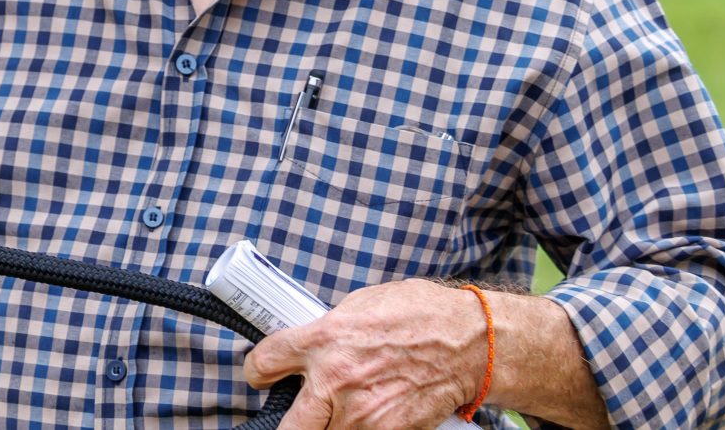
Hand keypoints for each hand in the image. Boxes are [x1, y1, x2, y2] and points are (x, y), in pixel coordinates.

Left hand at [244, 280, 489, 429]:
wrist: (468, 343)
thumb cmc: (417, 315)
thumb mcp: (359, 307)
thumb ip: (328, 333)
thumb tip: (310, 346)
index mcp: (323, 340)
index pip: (265, 362)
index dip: (256, 370)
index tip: (260, 375)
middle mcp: (337, 380)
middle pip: (289, 426)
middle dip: (288, 423)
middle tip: (296, 415)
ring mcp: (364, 414)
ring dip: (329, 427)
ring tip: (342, 410)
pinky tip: (372, 416)